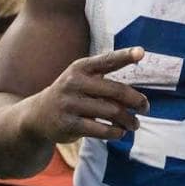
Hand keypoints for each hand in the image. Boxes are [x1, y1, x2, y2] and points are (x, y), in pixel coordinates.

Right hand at [22, 47, 150, 142]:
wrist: (38, 115)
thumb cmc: (71, 94)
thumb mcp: (81, 79)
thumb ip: (105, 80)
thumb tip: (137, 97)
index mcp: (81, 67)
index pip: (107, 60)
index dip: (125, 55)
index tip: (141, 52)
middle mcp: (74, 82)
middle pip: (116, 91)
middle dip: (136, 100)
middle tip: (146, 107)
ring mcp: (70, 104)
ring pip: (111, 112)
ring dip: (129, 120)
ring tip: (134, 124)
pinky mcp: (68, 124)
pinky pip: (100, 129)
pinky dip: (115, 132)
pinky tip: (120, 132)